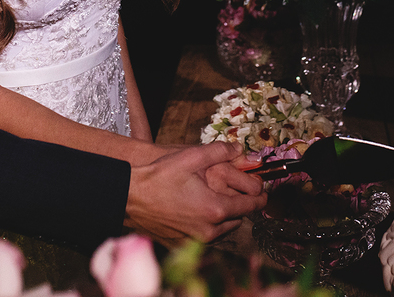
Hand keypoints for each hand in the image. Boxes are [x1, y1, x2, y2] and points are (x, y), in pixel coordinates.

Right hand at [124, 142, 265, 245]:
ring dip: (223, 218)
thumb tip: (239, 149)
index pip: (250, 206)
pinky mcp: (181, 245)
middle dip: (239, 206)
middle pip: (238, 220)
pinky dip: (205, 226)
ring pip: (221, 231)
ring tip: (213, 200)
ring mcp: (193, 240)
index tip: (264, 193)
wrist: (129, 196)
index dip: (260, 198)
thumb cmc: (158, 177)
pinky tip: (196, 212)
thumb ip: (219, 151)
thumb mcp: (191, 157)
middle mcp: (207, 230)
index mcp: (215, 209)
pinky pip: (203, 237)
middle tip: (234, 192)